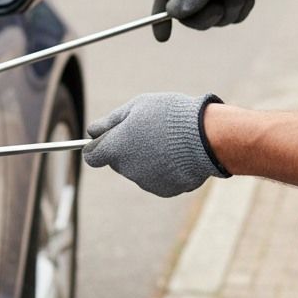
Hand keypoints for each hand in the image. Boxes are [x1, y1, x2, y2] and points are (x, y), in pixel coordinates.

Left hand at [84, 93, 229, 196]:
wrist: (206, 137)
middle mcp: (125, 170)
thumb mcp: (136, 107)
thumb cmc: (168, 116)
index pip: (92, 156)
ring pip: (137, 169)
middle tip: (149, 132)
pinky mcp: (163, 190)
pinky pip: (157, 178)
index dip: (98, 146)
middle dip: (126, 149)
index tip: (109, 138)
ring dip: (146, 158)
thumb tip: (91, 132)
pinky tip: (177, 155)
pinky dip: (163, 169)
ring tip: (168, 141)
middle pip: (117, 161)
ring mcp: (144, 182)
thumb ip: (110, 121)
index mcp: (114, 149)